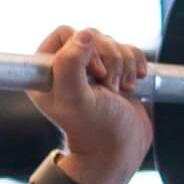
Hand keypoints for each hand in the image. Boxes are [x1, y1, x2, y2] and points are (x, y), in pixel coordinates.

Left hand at [30, 25, 152, 183]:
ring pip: (113, 43)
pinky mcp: (115, 73)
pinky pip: (129, 51)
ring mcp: (92, 70)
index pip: (66, 33)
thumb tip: (84, 34)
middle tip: (109, 86)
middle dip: (109, 57)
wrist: (120, 151)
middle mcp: (67, 68)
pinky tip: (134, 85)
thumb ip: (70, 64)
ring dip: (124, 64)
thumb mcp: (75, 98)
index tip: (93, 73)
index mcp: (47, 71)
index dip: (84, 47)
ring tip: (120, 90)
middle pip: (93, 36)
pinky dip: (136, 64)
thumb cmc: (94, 129)